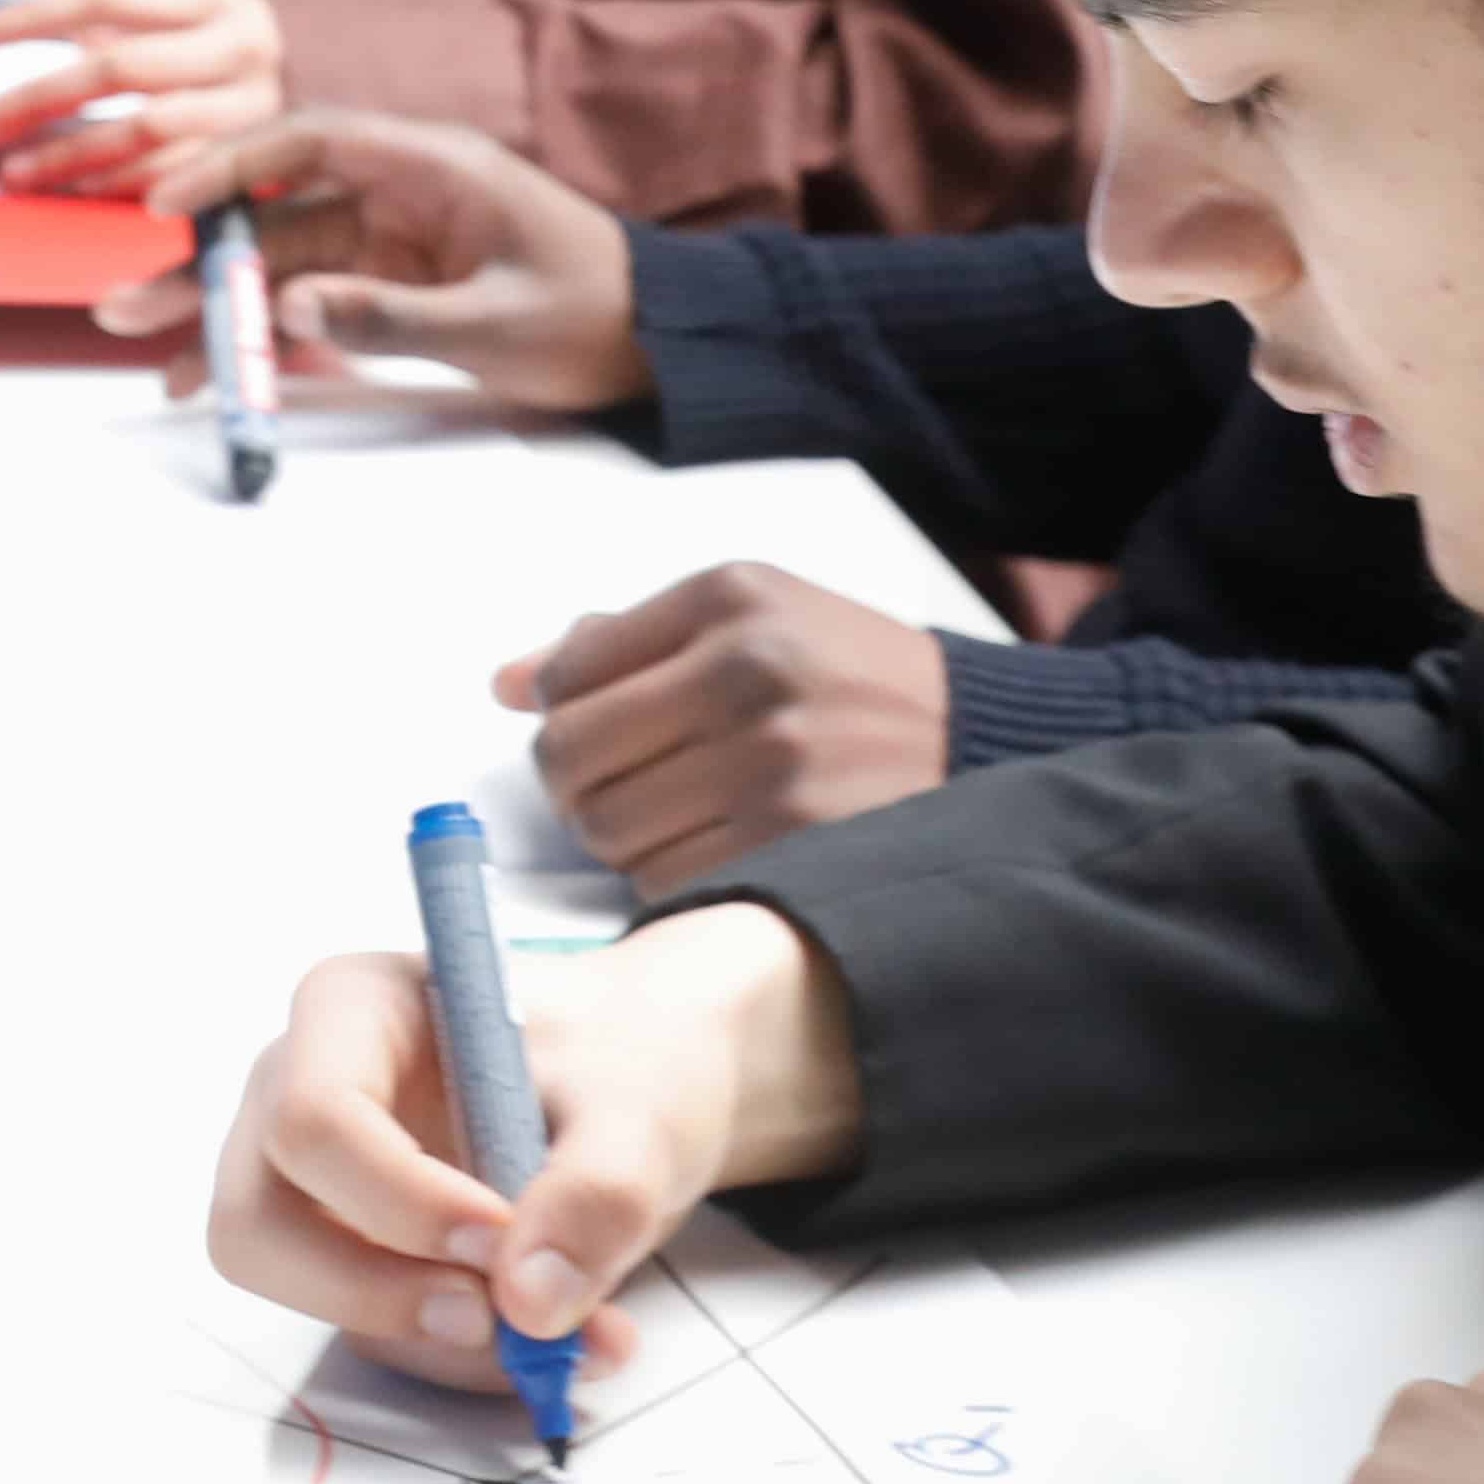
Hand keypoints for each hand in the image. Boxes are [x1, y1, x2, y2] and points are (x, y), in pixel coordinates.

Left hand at [0, 0, 281, 189]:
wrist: (351, 104)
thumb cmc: (243, 60)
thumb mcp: (199, 21)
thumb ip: (126, 22)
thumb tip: (20, 27)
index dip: (33, 15)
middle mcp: (241, 48)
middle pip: (119, 68)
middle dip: (37, 97)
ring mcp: (254, 108)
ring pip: (143, 129)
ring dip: (68, 155)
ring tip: (13, 173)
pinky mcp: (259, 163)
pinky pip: (174, 177)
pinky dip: (117, 186)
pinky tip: (73, 192)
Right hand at [98, 112, 643, 410]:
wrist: (661, 342)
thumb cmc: (597, 314)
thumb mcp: (496, 324)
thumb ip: (391, 316)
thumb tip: (292, 308)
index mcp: (435, 166)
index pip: (313, 140)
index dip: (234, 164)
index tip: (168, 202)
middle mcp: (403, 191)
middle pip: (280, 211)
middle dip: (203, 257)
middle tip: (126, 302)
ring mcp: (396, 239)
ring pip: (285, 263)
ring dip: (223, 306)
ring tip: (154, 352)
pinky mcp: (398, 283)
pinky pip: (315, 302)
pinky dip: (271, 336)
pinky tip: (221, 373)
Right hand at [202, 903, 854, 1399]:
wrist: (643, 1092)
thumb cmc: (620, 1059)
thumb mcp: (639, 1106)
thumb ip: (599, 1192)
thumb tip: (528, 1303)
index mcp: (351, 1010)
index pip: (314, 1118)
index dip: (399, 1199)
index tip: (502, 1239)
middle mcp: (299, 1095)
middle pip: (258, 1225)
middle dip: (371, 1292)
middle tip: (494, 1318)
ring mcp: (315, 1186)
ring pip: (312, 1299)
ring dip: (443, 1344)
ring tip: (583, 1336)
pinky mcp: (354, 1258)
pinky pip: (378, 1335)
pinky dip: (471, 1360)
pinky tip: (568, 1336)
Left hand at [507, 566, 954, 887]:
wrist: (978, 736)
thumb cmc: (842, 673)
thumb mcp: (750, 615)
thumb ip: (624, 641)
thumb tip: (506, 685)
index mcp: (728, 599)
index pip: (569, 672)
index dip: (558, 712)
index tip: (590, 727)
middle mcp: (747, 672)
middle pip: (571, 759)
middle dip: (575, 784)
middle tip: (616, 784)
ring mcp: (773, 764)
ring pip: (609, 831)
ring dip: (623, 837)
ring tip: (679, 814)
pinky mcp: (794, 845)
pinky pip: (666, 884)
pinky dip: (672, 877)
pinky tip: (719, 846)